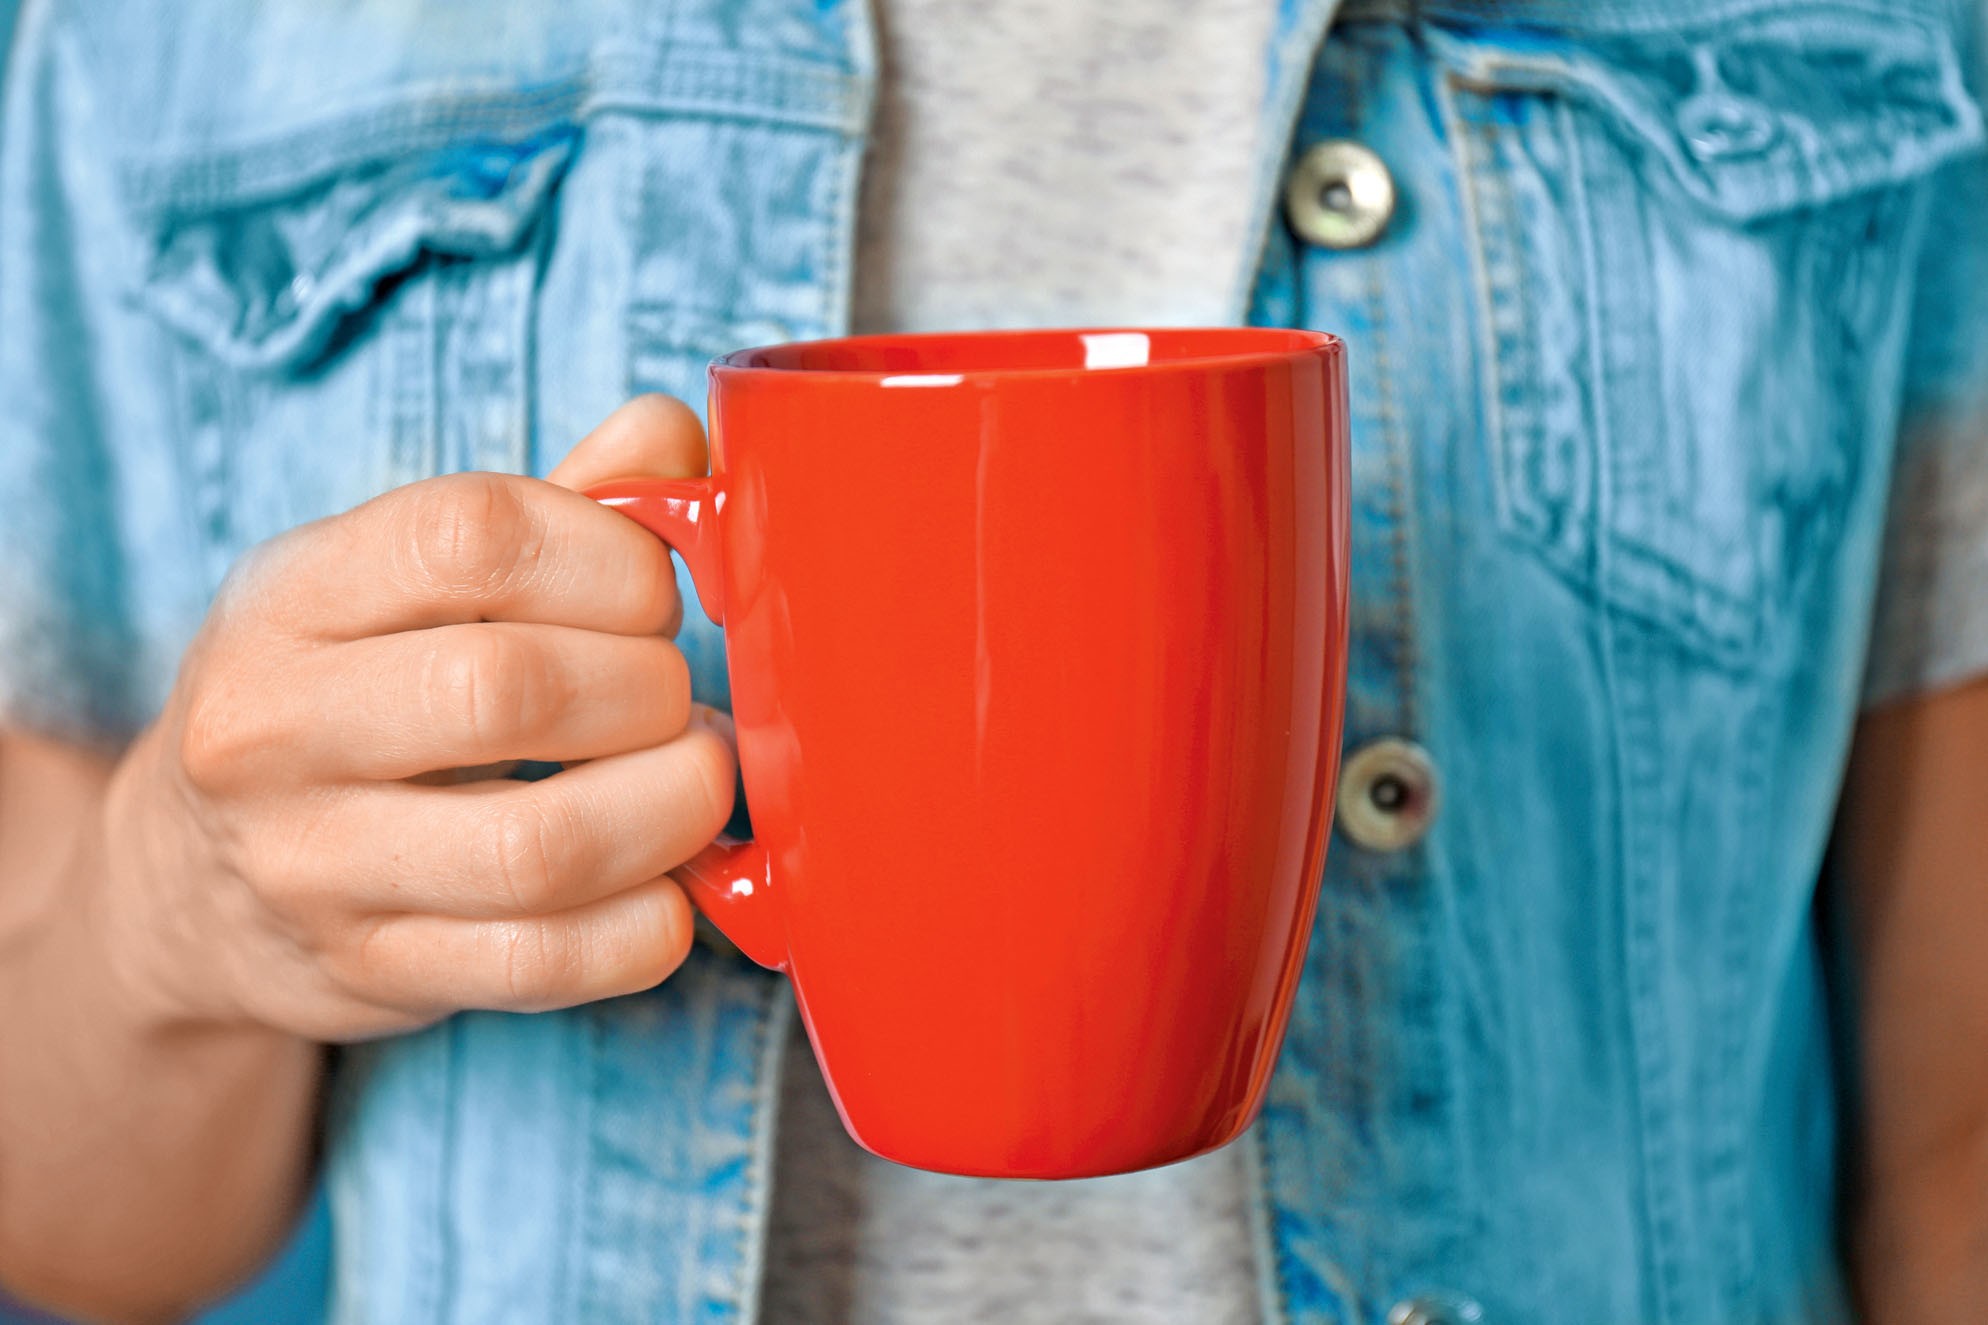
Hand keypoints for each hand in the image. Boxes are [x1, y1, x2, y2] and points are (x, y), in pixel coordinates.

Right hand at [96, 396, 734, 1040]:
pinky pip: (549, 964)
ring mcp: (312, 868)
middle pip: (513, 689)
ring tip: (694, 781)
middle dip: (649, 690)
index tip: (654, 591)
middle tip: (677, 696)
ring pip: (542, 847)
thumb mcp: (402, 581)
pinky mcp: (371, 974)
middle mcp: (274, 728)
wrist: (194, 883)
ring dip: (669, 810)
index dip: (612, 555)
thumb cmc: (349, 694)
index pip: (473, 533)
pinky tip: (669, 885)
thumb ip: (551, 505)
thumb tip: (674, 436)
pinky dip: (648, 926)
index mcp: (289, 594)